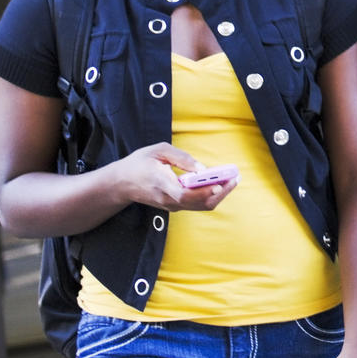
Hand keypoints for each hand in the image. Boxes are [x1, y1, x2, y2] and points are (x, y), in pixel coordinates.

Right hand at [108, 142, 237, 211]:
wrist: (122, 183)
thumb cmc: (139, 163)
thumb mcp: (158, 151)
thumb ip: (181, 158)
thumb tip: (202, 168)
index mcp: (162, 184)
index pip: (185, 195)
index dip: (204, 192)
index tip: (220, 184)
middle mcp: (168, 200)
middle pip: (199, 203)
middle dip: (221, 191)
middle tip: (235, 177)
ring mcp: (172, 206)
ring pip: (201, 206)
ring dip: (219, 194)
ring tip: (232, 179)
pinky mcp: (175, 206)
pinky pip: (197, 204)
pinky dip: (210, 195)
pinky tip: (220, 183)